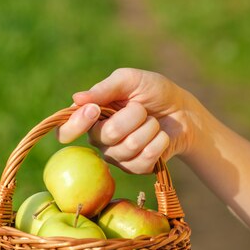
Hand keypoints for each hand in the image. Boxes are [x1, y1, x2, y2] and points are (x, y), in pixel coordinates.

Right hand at [57, 68, 202, 173]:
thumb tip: (76, 99)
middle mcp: (99, 139)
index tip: (94, 110)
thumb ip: (105, 89)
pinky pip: (144, 160)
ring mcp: (117, 157)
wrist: (184, 112)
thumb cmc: (154, 92)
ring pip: (129, 146)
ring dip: (149, 128)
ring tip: (154, 122)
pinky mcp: (135, 168)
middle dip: (133, 116)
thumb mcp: (130, 80)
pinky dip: (159, 143)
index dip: (76, 124)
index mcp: (91, 117)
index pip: (65, 131)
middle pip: (106, 135)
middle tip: (142, 109)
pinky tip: (161, 137)